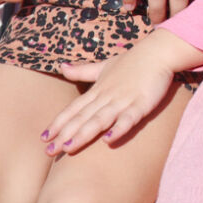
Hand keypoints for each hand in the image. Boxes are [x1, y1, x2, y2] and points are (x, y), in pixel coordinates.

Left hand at [43, 31, 195, 154]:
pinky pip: (128, 118)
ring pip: (100, 119)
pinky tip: (108, 141)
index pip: (74, 108)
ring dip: (84, 134)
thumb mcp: (104, 66)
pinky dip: (118, 129)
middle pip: (82, 117)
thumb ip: (83, 71)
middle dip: (65, 134)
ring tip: (69, 148)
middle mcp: (107, 96)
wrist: (159, 51)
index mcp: (97, 89)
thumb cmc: (132, 60)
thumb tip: (61, 66)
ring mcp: (123, 100)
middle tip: (49, 151)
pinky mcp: (141, 103)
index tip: (44, 137)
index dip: (59, 123)